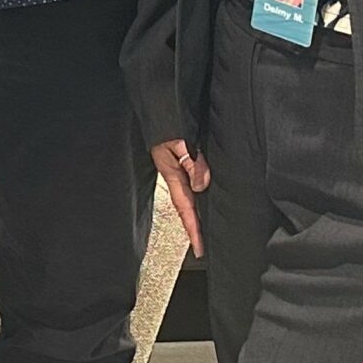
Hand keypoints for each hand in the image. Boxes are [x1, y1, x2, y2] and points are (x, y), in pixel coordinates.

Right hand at [150, 138, 208, 257]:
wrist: (161, 113)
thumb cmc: (167, 126)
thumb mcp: (179, 142)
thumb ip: (191, 162)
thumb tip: (202, 185)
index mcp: (173, 175)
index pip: (185, 208)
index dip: (193, 229)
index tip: (198, 248)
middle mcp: (176, 177)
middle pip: (186, 209)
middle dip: (193, 230)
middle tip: (201, 250)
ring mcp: (179, 172)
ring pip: (190, 199)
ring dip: (195, 217)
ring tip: (202, 234)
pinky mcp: (183, 166)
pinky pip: (192, 188)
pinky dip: (197, 201)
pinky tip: (202, 204)